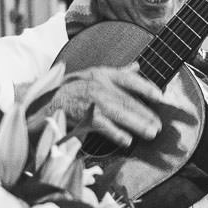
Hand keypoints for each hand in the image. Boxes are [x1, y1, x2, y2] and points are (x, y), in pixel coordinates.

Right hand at [46, 63, 166, 147]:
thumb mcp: (95, 75)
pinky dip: (116, 134)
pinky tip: (127, 140)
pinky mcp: (83, 116)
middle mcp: (97, 85)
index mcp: (102, 74)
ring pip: (119, 113)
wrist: (48, 102)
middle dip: (145, 113)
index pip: (128, 79)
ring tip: (151, 133)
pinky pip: (104, 126)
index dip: (145, 87)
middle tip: (159, 125)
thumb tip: (138, 66)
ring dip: (137, 124)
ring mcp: (91, 101)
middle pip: (127, 100)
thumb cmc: (75, 89)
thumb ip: (118, 73)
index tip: (160, 96)